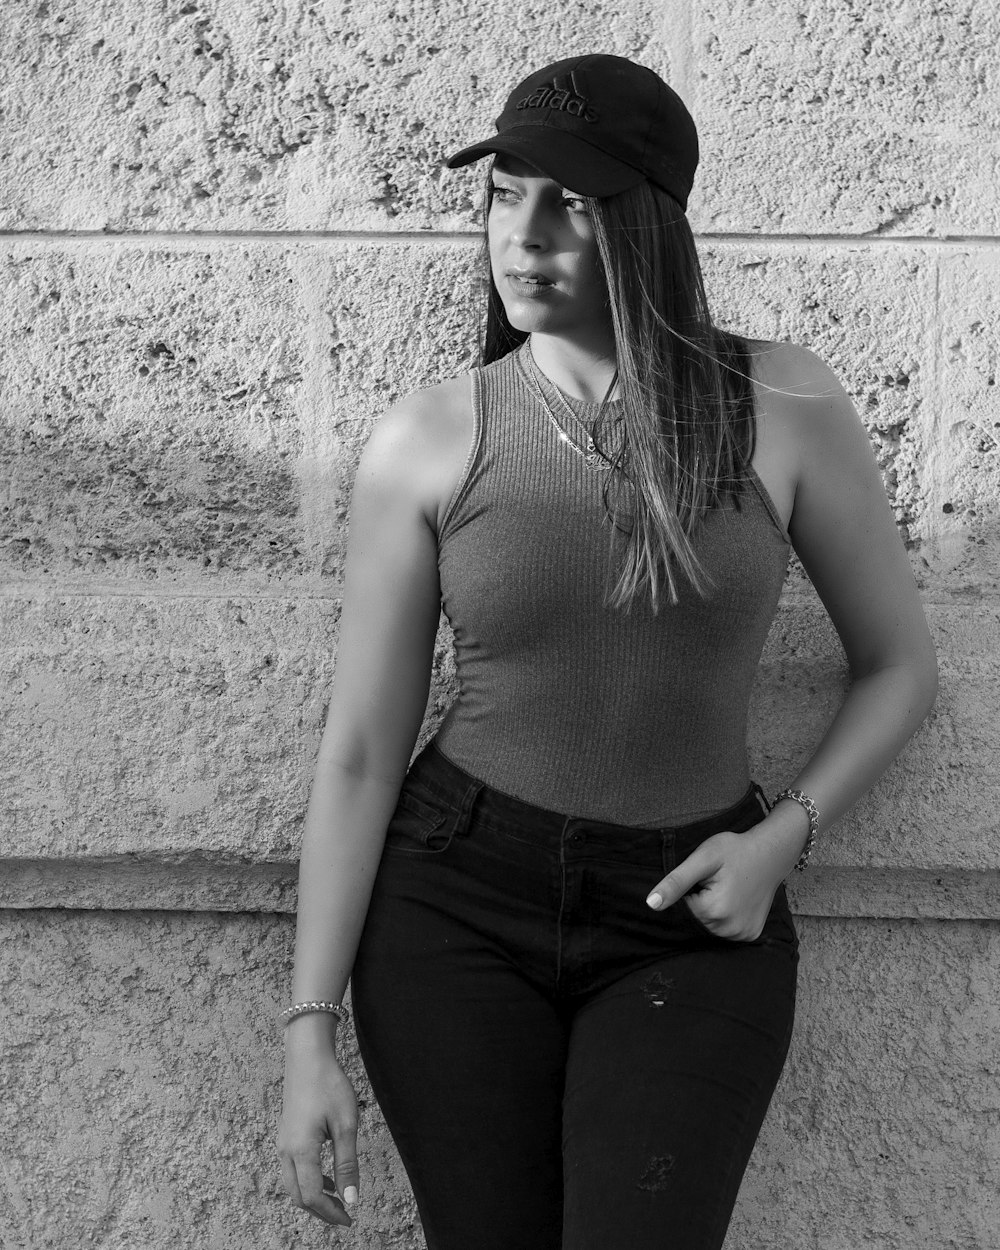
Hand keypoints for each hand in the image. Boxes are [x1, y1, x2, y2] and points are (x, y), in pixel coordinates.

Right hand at [277, 1031, 358, 1227]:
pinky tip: (327, 1175)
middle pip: (298, 1196)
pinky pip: (292, 1170)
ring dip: (313, 1197)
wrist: (307, 1056)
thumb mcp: (346, 1124)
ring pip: (293, 1185)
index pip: (312, 1196)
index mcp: (301, 1151)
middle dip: (320, 1210)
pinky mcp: (285, 1136)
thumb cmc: (329, 1085)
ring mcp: (282, 1143)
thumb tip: (350, 1199)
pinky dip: (308, 1181)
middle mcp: (286, 1151)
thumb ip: (347, 1164)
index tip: (350, 1219)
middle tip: (344, 1214)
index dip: (330, 1213)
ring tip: (337, 1197)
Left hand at [645, 818, 801, 940]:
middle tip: (716, 882)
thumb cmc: (735, 851)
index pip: (683, 909)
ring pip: (709, 927)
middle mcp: (730, 930)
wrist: (770, 854)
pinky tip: (733, 900)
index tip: (704, 878)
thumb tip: (651, 904)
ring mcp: (743, 935)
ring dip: (711, 911)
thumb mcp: (703, 859)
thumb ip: (676, 882)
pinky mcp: (751, 934)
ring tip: (725, 890)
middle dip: (699, 902)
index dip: (689, 891)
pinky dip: (724, 918)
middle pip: (696, 921)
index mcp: (715, 911)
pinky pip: (725, 930)